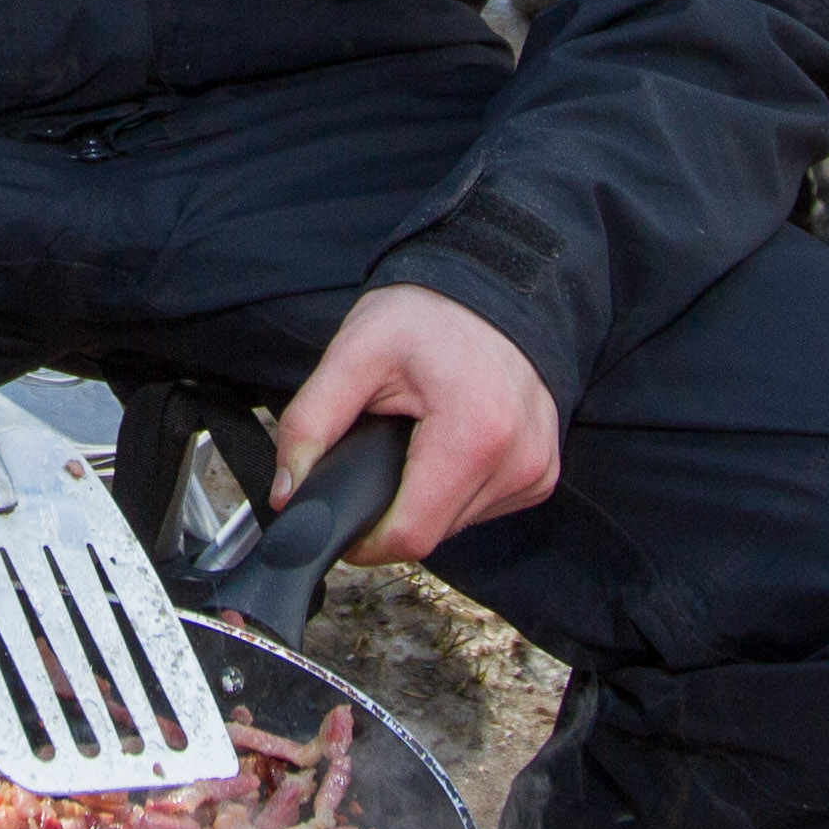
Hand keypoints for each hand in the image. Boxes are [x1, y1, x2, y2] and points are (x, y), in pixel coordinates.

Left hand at [267, 285, 559, 565]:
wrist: (490, 287)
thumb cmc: (428, 315)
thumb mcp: (354, 354)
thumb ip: (310, 424)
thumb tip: (286, 489)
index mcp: (475, 434)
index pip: (412, 534)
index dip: (367, 542)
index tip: (346, 527)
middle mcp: (517, 459)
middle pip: (434, 535)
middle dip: (394, 511)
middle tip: (376, 460)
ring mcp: (536, 469)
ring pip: (458, 526)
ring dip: (426, 501)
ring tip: (413, 445)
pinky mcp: (541, 473)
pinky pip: (485, 507)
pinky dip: (456, 489)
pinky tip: (444, 448)